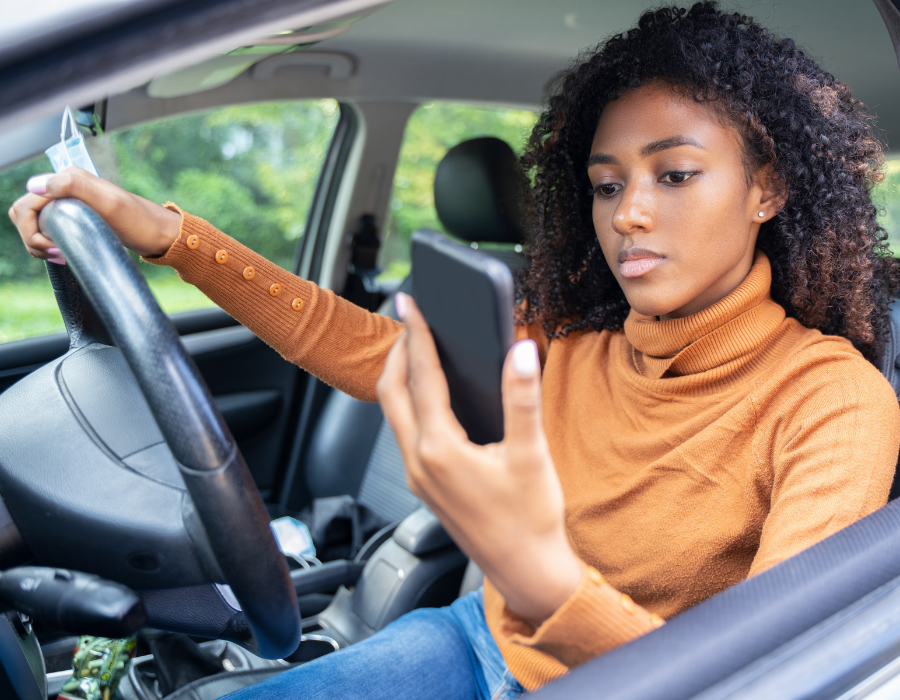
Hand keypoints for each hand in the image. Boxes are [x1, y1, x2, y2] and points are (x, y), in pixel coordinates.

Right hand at [7, 166, 180, 260]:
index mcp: (68, 180)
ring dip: (39, 244)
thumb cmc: (141, 222)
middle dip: (32, 237)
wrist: (162, 236)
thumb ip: (74, 187)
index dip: (31, 229)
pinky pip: (47, 231)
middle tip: (57, 253)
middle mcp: (65, 189)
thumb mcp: (110, 204)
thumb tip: (36, 185)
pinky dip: (48, 245)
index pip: (26, 204)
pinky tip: (64, 254)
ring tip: (62, 255)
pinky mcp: (76, 219)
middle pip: (24, 214)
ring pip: (33, 224)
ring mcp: (70, 205)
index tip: (55, 246)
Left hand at [377, 293, 582, 627]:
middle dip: (398, 352)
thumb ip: (522, 398)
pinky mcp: (426, 486)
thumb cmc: (530, 519)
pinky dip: (411, 403)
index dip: (417, 334)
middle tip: (411, 321)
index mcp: (440, 449)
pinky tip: (431, 396)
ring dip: (401, 378)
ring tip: (418, 350)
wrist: (526, 571)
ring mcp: (418, 476)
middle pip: (391, 393)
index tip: (410, 303)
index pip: (422, 377)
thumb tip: (520, 351)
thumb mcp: (530, 454)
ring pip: (394, 414)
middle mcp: (419, 462)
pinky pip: (405, 432)